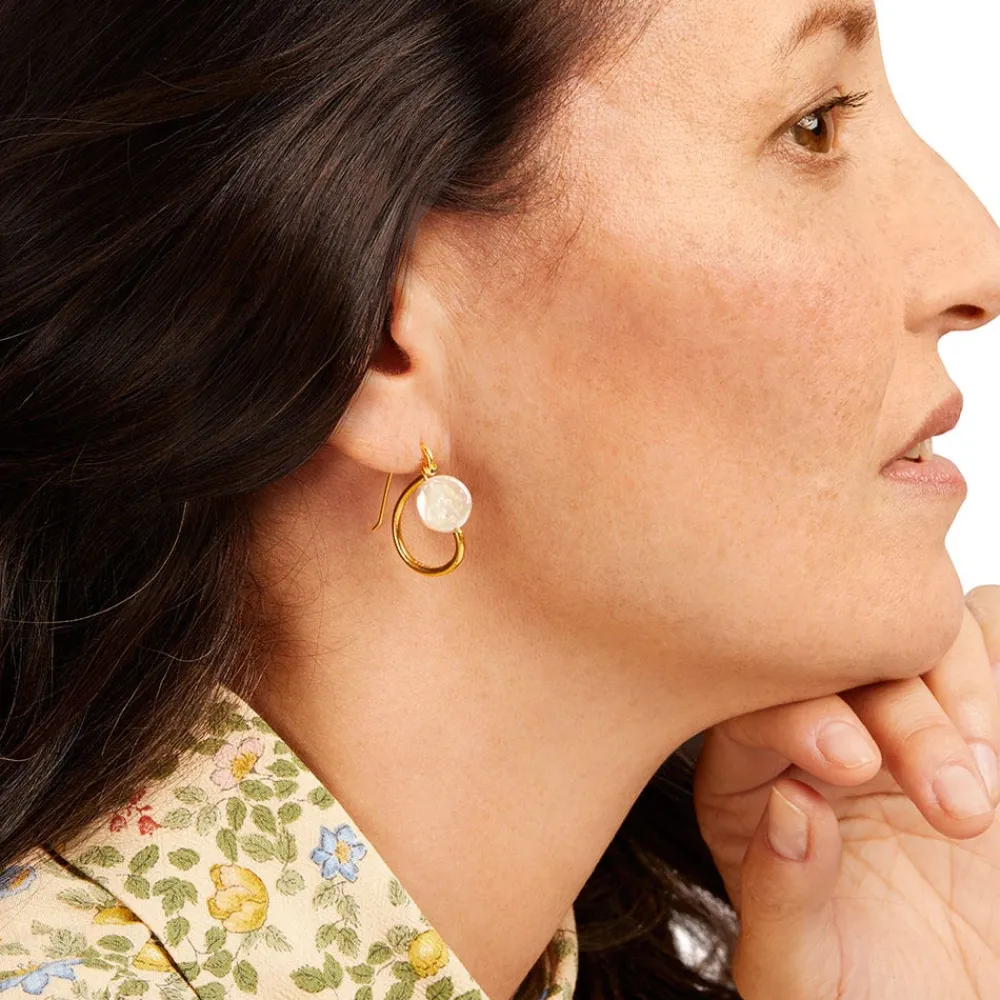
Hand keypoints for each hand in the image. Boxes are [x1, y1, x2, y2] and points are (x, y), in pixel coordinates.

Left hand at [694, 586, 999, 999]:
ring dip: (959, 696)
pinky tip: (998, 757)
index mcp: (746, 783)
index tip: (857, 765)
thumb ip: (781, 896)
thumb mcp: (802, 974)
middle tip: (958, 807)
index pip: (754, 706)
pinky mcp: (964, 725)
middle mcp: (813, 734)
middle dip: (902, 718)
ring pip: (915, 641)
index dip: (801, 717)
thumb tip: (789, 806)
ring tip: (979, 799)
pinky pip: (983, 649)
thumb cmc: (859, 999)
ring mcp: (892, 722)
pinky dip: (997, 675)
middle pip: (840, 661)